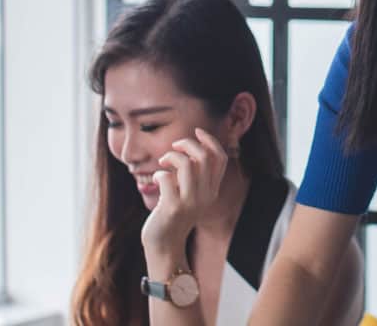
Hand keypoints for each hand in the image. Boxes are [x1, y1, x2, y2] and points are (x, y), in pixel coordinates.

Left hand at [140, 128, 229, 253]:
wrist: (164, 245)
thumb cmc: (172, 215)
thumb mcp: (189, 195)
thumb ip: (194, 176)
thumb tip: (189, 147)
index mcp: (212, 191)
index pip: (220, 158)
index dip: (210, 140)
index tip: (197, 132)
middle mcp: (205, 196)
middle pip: (204, 156)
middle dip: (187, 144)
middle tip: (174, 147)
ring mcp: (190, 202)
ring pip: (186, 163)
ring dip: (171, 156)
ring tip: (163, 163)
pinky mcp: (172, 208)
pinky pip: (165, 177)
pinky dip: (158, 173)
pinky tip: (156, 180)